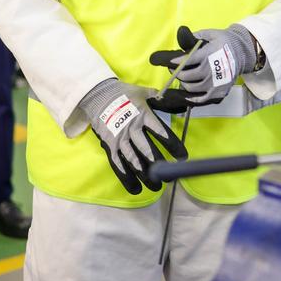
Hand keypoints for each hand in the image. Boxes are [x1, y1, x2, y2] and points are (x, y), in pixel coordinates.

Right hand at [79, 79, 187, 194]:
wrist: (97, 94)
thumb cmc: (124, 93)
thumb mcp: (144, 93)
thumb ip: (161, 99)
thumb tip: (182, 101)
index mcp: (144, 115)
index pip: (162, 132)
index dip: (173, 145)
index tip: (183, 157)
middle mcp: (132, 129)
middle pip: (148, 150)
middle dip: (159, 165)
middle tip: (170, 177)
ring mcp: (119, 138)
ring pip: (133, 160)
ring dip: (144, 175)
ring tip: (155, 187)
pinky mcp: (109, 145)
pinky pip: (117, 164)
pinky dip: (125, 177)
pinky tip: (134, 188)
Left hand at [148, 24, 257, 111]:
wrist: (242, 53)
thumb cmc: (225, 42)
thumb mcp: (212, 34)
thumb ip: (197, 36)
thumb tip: (182, 39)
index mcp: (209, 55)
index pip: (188, 60)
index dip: (176, 62)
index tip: (169, 62)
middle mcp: (211, 70)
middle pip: (187, 76)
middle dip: (177, 73)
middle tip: (174, 69)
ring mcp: (215, 83)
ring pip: (191, 88)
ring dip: (183, 83)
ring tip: (182, 78)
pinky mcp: (219, 92)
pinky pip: (201, 98)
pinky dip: (192, 97)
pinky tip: (187, 93)